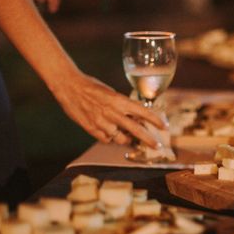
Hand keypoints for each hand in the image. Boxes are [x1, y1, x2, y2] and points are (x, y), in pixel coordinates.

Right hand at [49, 71, 164, 146]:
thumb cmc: (92, 87)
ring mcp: (102, 123)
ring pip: (121, 139)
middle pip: (136, 131)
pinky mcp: (92, 129)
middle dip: (149, 140)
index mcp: (119, 101)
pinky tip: (110, 132)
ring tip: (129, 136)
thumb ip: (124, 106)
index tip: (164, 127)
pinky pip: (107, 140)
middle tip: (157, 146)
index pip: (144, 112)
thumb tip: (137, 117)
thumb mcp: (112, 93)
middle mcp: (113, 113)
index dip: (156, 121)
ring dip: (127, 139)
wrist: (69, 87)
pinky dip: (111, 138)